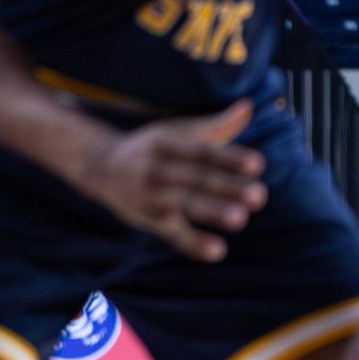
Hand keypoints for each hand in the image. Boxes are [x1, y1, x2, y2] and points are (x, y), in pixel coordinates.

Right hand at [74, 100, 267, 261]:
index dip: (228, 157)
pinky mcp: (146, 218)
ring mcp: (149, 194)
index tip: (257, 164)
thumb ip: (214, 125)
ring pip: (183, 203)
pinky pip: (170, 232)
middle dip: (226, 187)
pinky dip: (192, 242)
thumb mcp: (176, 132)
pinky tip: (217, 251)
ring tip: (240, 219)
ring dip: (211, 210)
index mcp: (166, 143)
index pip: (201, 151)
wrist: (100, 166)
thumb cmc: (150, 149)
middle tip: (259, 195)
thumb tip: (249, 107)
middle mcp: (156, 167)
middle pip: (195, 178)